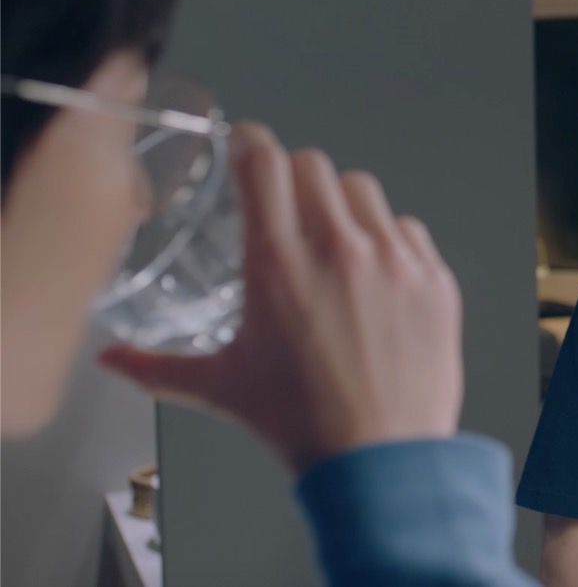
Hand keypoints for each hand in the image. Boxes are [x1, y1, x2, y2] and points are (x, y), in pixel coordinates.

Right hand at [100, 122, 463, 473]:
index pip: (264, 162)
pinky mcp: (435, 280)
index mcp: (279, 264)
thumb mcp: (221, 388)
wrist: (382, 462)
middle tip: (286, 207)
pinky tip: (376, 273)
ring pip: (365, 190)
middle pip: (315, 165)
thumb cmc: (302, 425)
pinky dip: (390, 240)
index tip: (246, 149)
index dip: (251, 145)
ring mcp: (394, 261)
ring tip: (333, 242)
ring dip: (342, 204)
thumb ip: (158, 367)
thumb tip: (112, 361)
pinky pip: (410, 230)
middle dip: (293, 178)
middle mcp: (339, 249)